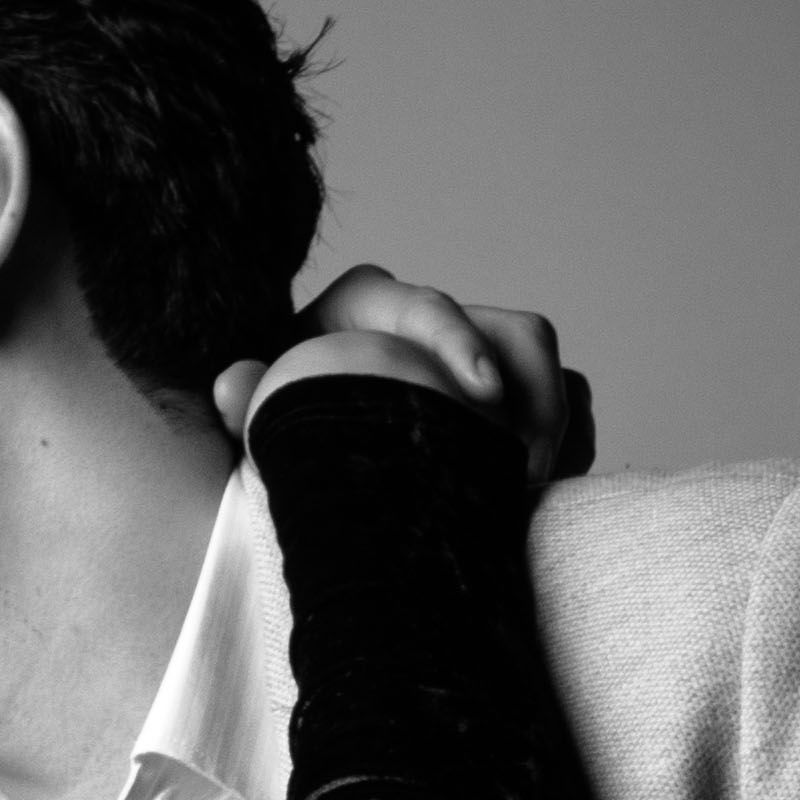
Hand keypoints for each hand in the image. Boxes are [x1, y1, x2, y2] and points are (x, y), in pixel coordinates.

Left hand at [217, 266, 593, 492]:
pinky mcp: (506, 391)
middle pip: (516, 333)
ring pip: (547, 368)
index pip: (427, 307)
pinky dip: (569, 440)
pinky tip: (547, 492)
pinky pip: (565, 400)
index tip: (483, 396)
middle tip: (522, 477)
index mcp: (366, 309)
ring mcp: (475, 352)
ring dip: (554, 426)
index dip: (461, 342)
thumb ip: (245, 398)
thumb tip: (231, 383)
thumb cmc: (276, 417)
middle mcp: (429, 322)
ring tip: (533, 492)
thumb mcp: (255, 410)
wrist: (297, 435)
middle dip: (534, 401)